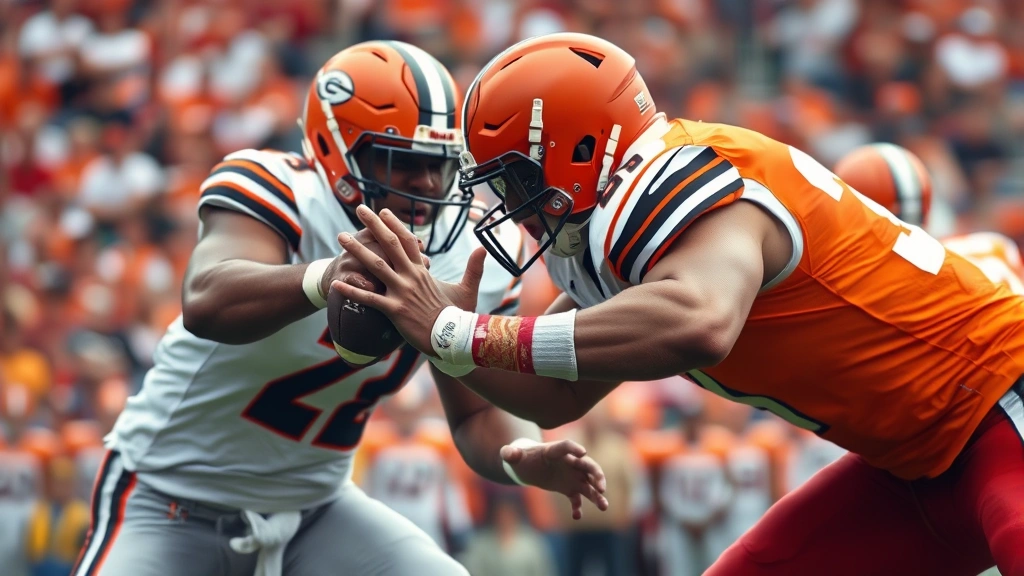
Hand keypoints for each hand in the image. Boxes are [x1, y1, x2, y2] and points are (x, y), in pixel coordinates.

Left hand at [331, 205, 485, 356]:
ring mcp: (402, 292)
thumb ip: (474, 267)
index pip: (407, 241)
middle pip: (389, 244)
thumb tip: (483, 248)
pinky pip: (369, 298)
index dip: (394, 225)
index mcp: (424, 271)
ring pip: (375, 266)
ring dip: (357, 250)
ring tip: (341, 237)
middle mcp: (411, 277)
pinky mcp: (395, 310)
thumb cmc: (461, 316)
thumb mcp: (468, 288)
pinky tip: (336, 284)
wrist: (456, 338)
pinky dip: (352, 291)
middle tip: (360, 209)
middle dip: (374, 225)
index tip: (383, 211)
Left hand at [501, 439, 608, 519]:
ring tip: (604, 507)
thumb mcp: (513, 456)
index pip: (566, 447)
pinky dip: (578, 507)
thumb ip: (510, 454)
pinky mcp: (568, 488)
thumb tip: (507, 454)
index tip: (583, 452)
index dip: (574, 448)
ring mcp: (570, 476)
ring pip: (588, 484)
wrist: (526, 466)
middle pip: (587, 465)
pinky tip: (576, 516)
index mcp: (554, 451)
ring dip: (597, 495)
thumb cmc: (521, 457)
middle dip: (596, 475)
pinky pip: (577, 498)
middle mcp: (568, 462)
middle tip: (602, 487)